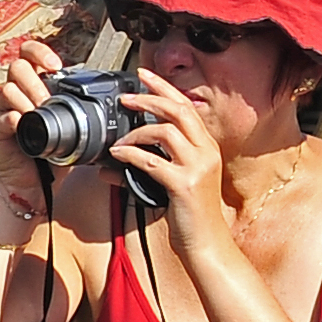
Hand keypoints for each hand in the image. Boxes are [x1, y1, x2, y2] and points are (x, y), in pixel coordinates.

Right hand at [0, 39, 62, 209]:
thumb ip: (79, 107)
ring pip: (8, 88)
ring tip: (38, 117)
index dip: (40, 52)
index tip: (56, 66)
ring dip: (27, 101)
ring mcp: (4, 110)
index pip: (30, 54)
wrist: (35, 185)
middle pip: (18, 66)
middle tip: (47, 102)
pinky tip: (23, 126)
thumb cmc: (52, 155)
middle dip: (36, 83)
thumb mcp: (72, 126)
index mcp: (34, 86)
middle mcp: (17, 93)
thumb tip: (107, 97)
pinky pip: (2, 115)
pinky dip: (15, 119)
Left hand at [115, 78, 228, 235]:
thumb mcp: (175, 184)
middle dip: (151, 97)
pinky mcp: (185, 185)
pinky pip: (153, 161)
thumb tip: (113, 161)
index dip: (164, 88)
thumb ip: (152, 167)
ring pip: (166, 132)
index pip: (187, 107)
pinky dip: (131, 155)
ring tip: (119, 138)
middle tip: (126, 96)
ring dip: (137, 131)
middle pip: (179, 110)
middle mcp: (207, 153)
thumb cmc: (191, 217)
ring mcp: (198, 168)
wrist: (207, 246)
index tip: (144, 75)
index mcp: (207, 148)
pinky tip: (117, 155)